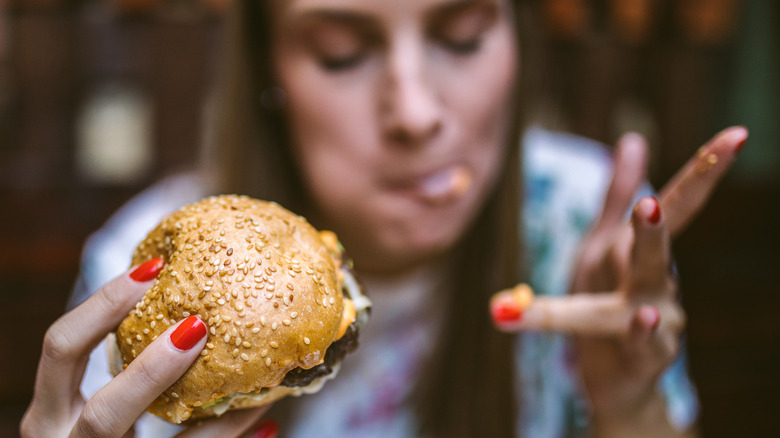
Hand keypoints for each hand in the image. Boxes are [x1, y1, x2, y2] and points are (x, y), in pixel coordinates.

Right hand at [21, 259, 271, 437]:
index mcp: (49, 413)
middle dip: (152, 371)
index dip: (103, 305)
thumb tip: (184, 297)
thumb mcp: (88, 402)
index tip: (154, 268)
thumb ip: (120, 364)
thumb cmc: (94, 434)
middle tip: (198, 326)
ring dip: (221, 420)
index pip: (62, 348)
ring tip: (261, 388)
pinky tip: (268, 423)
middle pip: (103, 412)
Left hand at [491, 126, 746, 433]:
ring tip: (647, 240)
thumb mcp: (601, 246)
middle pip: (660, 247)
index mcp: (640, 251)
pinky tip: (645, 319)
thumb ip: (616, 196)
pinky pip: (644, 345)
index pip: (675, 206)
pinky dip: (642, 334)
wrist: (610, 376)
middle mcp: (659, 282)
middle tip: (651, 203)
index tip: (737, 135)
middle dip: (662, 221)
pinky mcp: (646, 358)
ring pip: (650, 293)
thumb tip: (633, 140)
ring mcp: (660, 320)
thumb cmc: (605, 303)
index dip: (703, 171)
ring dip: (646, 273)